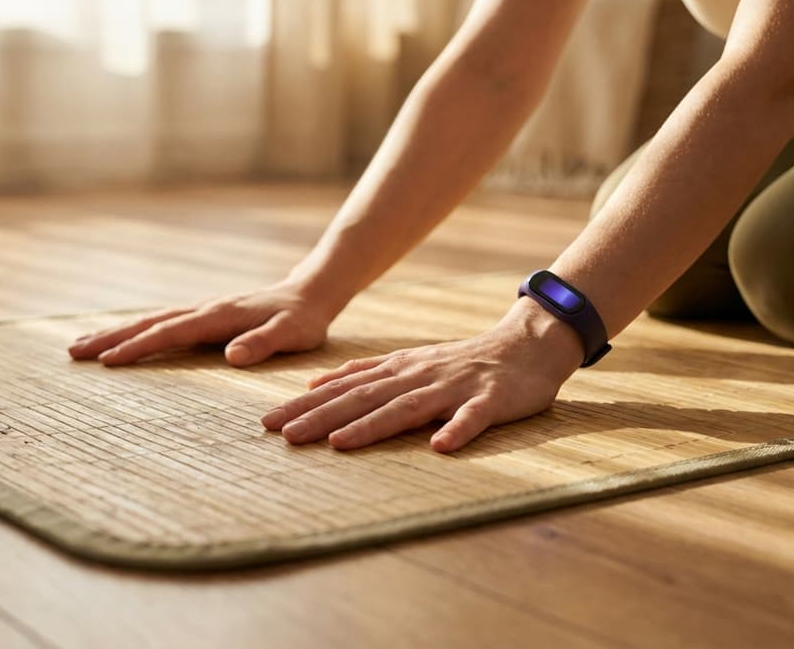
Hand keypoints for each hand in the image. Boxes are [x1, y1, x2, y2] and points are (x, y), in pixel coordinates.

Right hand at [68, 280, 338, 366]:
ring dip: (115, 333)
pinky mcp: (204, 317)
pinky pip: (161, 324)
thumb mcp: (291, 334)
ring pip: (149, 321)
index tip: (108, 361)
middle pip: (148, 323)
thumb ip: (263, 343)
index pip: (170, 333)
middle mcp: (203, 310)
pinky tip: (119, 340)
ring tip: (80, 346)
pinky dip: (134, 331)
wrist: (309, 294)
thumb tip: (232, 356)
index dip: (139, 347)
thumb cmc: (302, 319)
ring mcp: (201, 312)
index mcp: (218, 316)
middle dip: (110, 338)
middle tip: (72, 352)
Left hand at [261, 298, 584, 452]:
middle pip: (364, 398)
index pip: (343, 389)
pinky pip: (472, 418)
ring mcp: (453, 387)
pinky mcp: (489, 400)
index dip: (306, 405)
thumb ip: (365, 372)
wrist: (524, 345)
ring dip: (373, 426)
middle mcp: (418, 376)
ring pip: (407, 407)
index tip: (268, 422)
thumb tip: (315, 383)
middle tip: (285, 435)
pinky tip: (440, 448)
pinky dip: (457, 430)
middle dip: (323, 416)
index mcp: (398, 370)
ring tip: (340, 444)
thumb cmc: (462, 361)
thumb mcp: (408, 362)